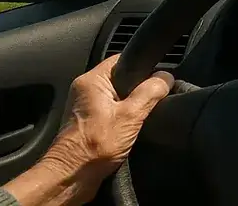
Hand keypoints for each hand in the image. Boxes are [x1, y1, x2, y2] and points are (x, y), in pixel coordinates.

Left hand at [4, 54, 172, 205]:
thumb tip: (166, 77)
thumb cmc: (92, 148)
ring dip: (133, 106)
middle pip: (124, 78)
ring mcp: (86, 107)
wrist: (71, 177)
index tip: (159, 78)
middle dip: (141, 89)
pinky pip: (115, 111)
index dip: (145, 66)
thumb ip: (151, 92)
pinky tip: (131, 129)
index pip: (124, 59)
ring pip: (120, 96)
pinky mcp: (90, 123)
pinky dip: (125, 118)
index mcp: (91, 81)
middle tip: (151, 103)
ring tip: (139, 119)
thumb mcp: (131, 115)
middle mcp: (86, 90)